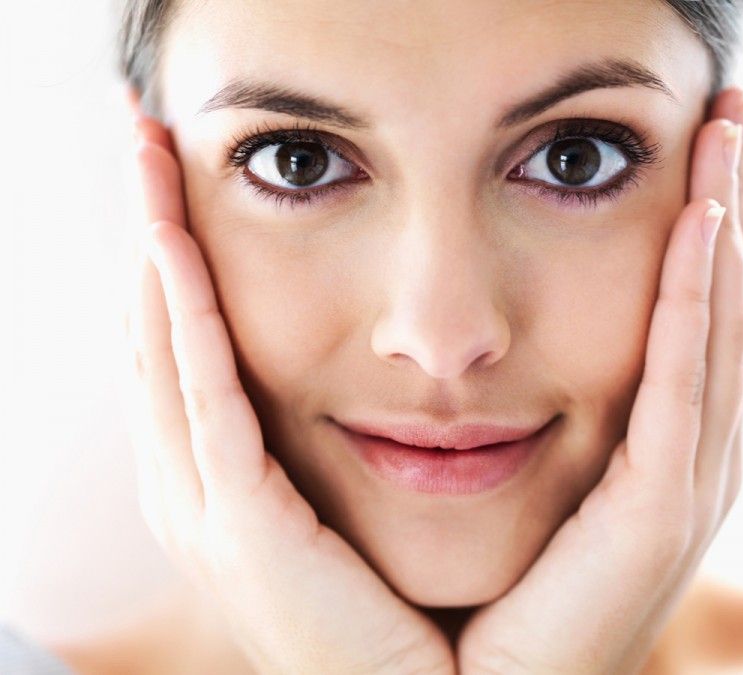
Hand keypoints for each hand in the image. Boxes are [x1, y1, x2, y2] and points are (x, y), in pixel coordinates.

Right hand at [121, 99, 456, 674]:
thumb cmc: (406, 608)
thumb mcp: (354, 509)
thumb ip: (335, 444)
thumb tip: (358, 372)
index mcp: (225, 483)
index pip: (183, 346)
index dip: (172, 261)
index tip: (178, 182)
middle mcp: (194, 488)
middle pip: (154, 331)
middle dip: (146, 231)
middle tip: (144, 138)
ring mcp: (203, 507)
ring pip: (161, 346)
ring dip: (151, 246)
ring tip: (144, 154)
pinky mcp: (238, 523)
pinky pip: (202, 393)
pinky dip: (183, 311)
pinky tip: (171, 238)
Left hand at [455, 87, 742, 674]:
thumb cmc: (494, 587)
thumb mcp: (528, 480)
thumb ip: (542, 413)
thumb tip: (510, 345)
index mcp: (663, 450)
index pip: (696, 316)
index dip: (709, 229)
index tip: (703, 146)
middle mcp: (694, 459)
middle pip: (728, 307)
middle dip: (737, 206)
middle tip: (735, 113)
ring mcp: (689, 485)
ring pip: (723, 328)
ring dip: (731, 228)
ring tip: (732, 138)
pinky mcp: (659, 509)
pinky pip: (684, 384)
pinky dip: (698, 302)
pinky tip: (701, 224)